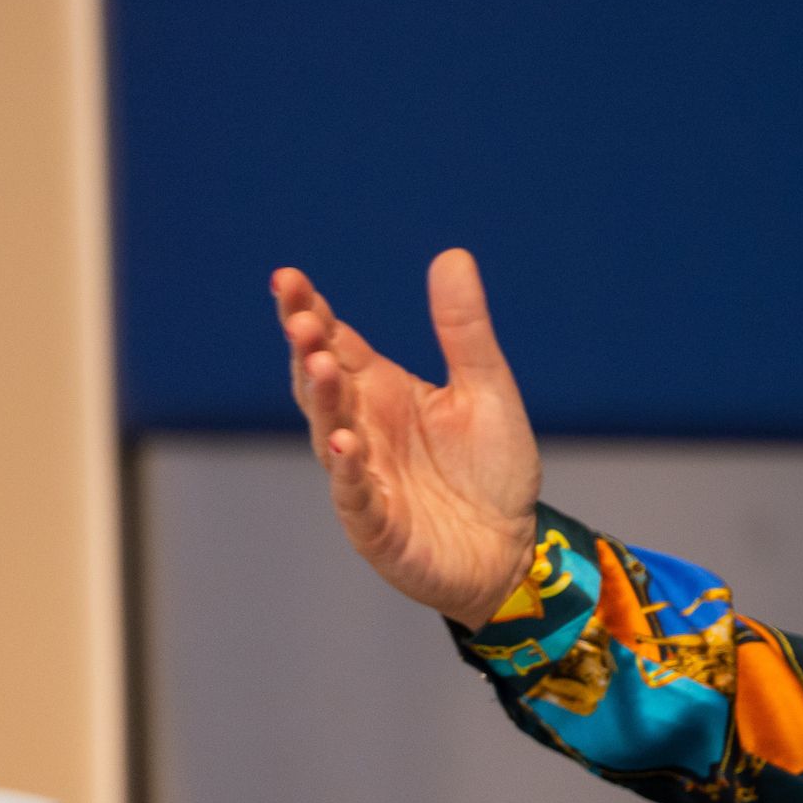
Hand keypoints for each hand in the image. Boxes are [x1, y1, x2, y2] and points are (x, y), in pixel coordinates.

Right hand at [273, 249, 541, 631]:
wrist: (514, 548)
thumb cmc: (493, 470)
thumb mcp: (487, 389)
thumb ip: (464, 331)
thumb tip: (452, 254)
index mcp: (383, 392)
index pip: (336, 345)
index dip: (310, 313)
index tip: (289, 279)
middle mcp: (363, 429)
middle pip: (322, 384)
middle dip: (308, 351)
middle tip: (300, 318)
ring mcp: (364, 477)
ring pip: (332, 435)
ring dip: (325, 402)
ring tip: (320, 365)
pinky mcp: (378, 525)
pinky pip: (357, 495)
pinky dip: (350, 472)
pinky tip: (348, 445)